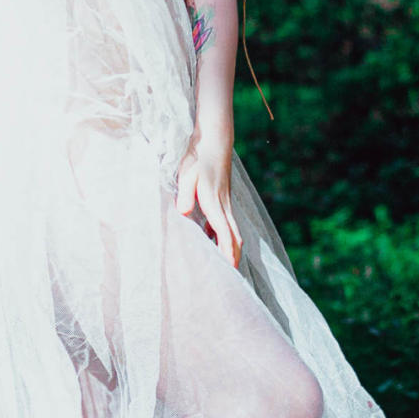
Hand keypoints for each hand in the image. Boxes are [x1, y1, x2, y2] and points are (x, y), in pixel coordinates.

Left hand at [175, 135, 241, 269]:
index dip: (227, 252)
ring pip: (232, 231)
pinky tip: (209, 237)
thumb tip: (184, 213)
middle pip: (234, 237)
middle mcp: (224, 206)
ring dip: (229, 247)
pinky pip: (226, 222)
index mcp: (214, 203)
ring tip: (221, 264)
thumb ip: (185, 195)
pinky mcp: (223, 198)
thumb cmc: (198, 157)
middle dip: (233, 257)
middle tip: (230, 277)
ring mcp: (225, 203)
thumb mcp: (186, 175)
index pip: (224, 233)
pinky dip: (222, 235)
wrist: (214, 140)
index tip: (229, 269)